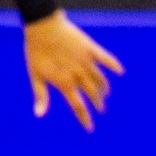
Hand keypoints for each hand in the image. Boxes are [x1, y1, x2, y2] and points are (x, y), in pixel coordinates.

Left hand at [23, 10, 124, 131]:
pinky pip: (105, 58)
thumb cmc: (36, 52)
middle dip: (97, 103)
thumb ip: (41, 95)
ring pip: (100, 79)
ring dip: (104, 88)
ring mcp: (86, 61)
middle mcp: (78, 74)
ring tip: (106, 94)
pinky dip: (113, 65)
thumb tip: (39, 115)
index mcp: (64, 82)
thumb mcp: (35, 75)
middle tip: (101, 109)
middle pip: (92, 94)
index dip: (85, 118)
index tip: (90, 128)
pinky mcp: (90, 48)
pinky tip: (120, 71)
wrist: (43, 26)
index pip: (78, 106)